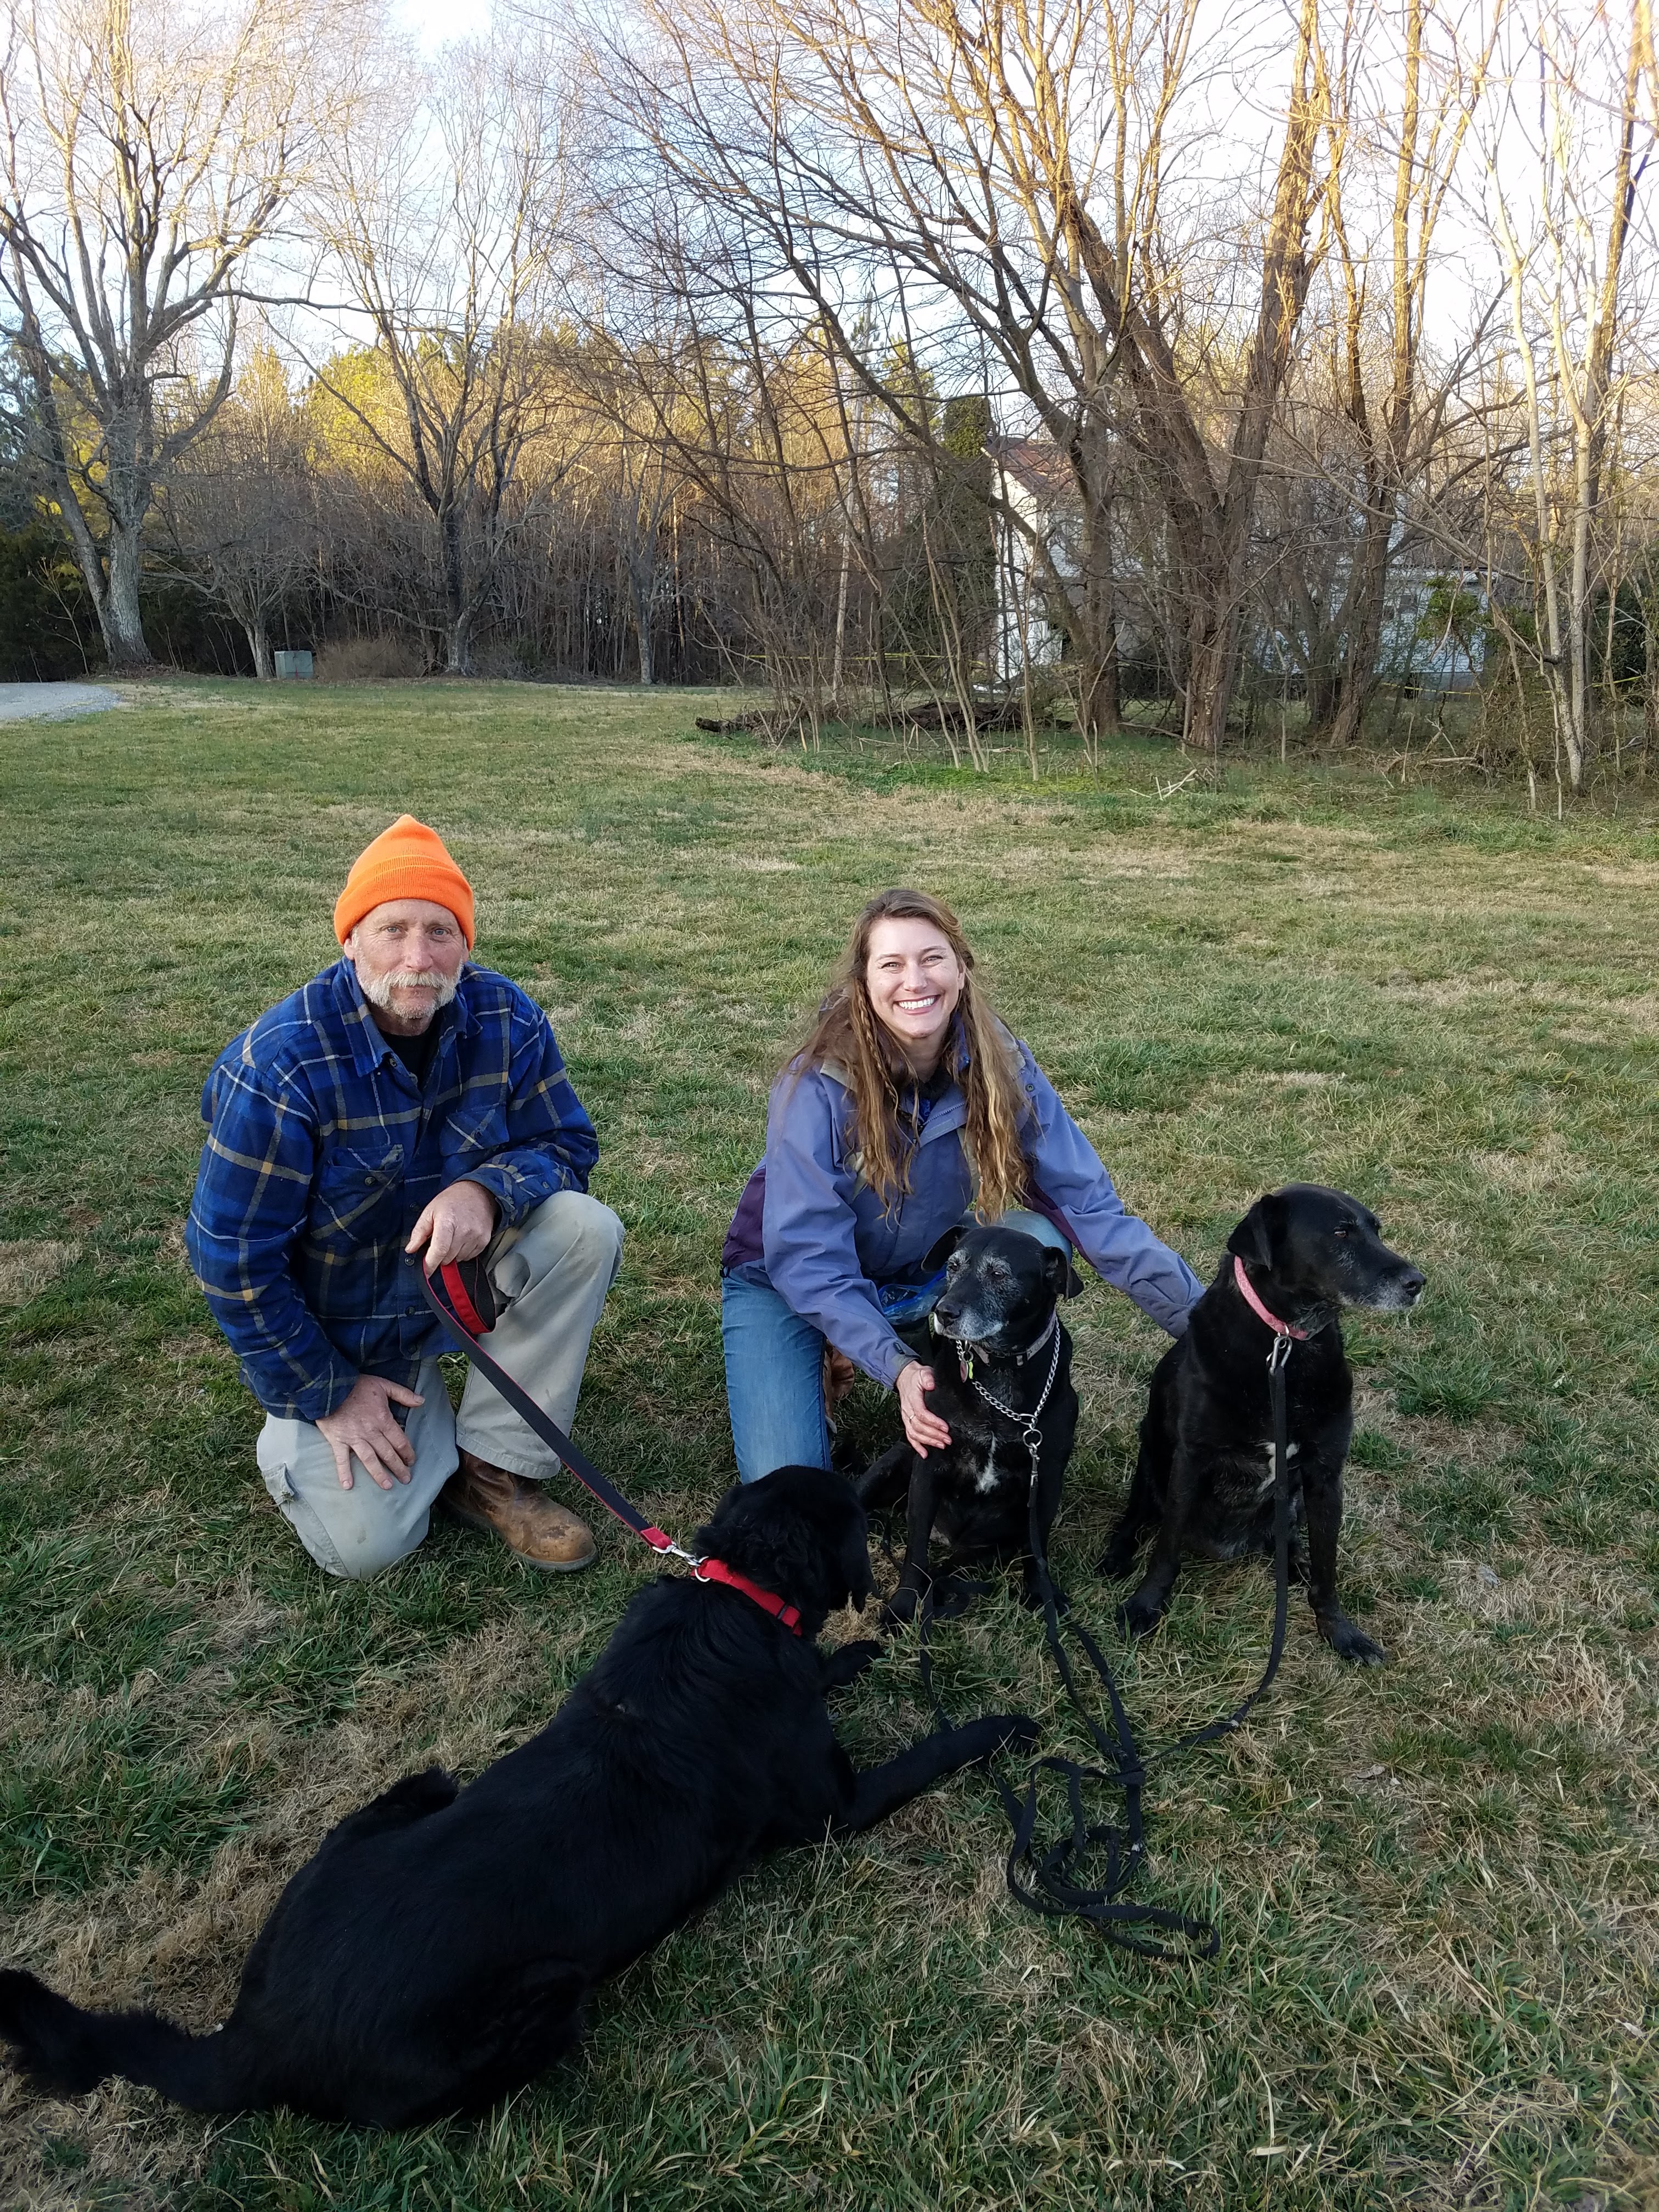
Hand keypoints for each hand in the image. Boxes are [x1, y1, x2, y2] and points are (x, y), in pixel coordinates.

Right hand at [315, 1373, 424, 1490]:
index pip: (399, 1440)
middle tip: (406, 1479)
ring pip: (369, 1460)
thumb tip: (421, 1401)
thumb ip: (403, 1394)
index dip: (407, 1452)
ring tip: (388, 1486)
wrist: (329, 1385)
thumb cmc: (357, 1385)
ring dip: (379, 1474)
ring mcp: (353, 1438)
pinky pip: (341, 1459)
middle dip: (398, 1467)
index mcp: (383, 1419)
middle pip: (387, 1453)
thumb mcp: (383, 1385)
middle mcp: (370, 1432)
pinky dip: (344, 1473)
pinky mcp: (337, 1441)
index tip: (412, 1461)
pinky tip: (348, 1486)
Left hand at [406, 1178, 497, 1271]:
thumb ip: (419, 1232)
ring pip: (458, 1259)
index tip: (426, 1271)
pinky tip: (461, 1239)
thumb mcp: (430, 1211)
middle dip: (439, 1256)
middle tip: (438, 1243)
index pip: (439, 1250)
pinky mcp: (484, 1240)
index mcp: (448, 1222)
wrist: (478, 1192)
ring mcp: (476, 1236)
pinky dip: (462, 1252)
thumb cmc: (452, 1201)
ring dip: (451, 1254)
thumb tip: (410, 1249)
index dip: (430, 1264)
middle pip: (447, 1257)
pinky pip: (469, 1256)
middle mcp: (464, 1230)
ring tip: (452, 1238)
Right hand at [896, 1361, 949, 1456]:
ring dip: (928, 1441)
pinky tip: (925, 1453)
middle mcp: (907, 1410)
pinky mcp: (907, 1421)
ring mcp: (906, 1417)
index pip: (921, 1413)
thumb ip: (927, 1377)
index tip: (945, 1427)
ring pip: (914, 1433)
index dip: (933, 1422)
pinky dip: (917, 1446)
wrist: (905, 1377)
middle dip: (934, 1435)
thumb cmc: (916, 1376)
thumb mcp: (923, 1372)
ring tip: (941, 1445)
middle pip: (919, 1426)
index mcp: (912, 1399)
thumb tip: (931, 1384)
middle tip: (947, 1439)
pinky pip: (910, 1436)